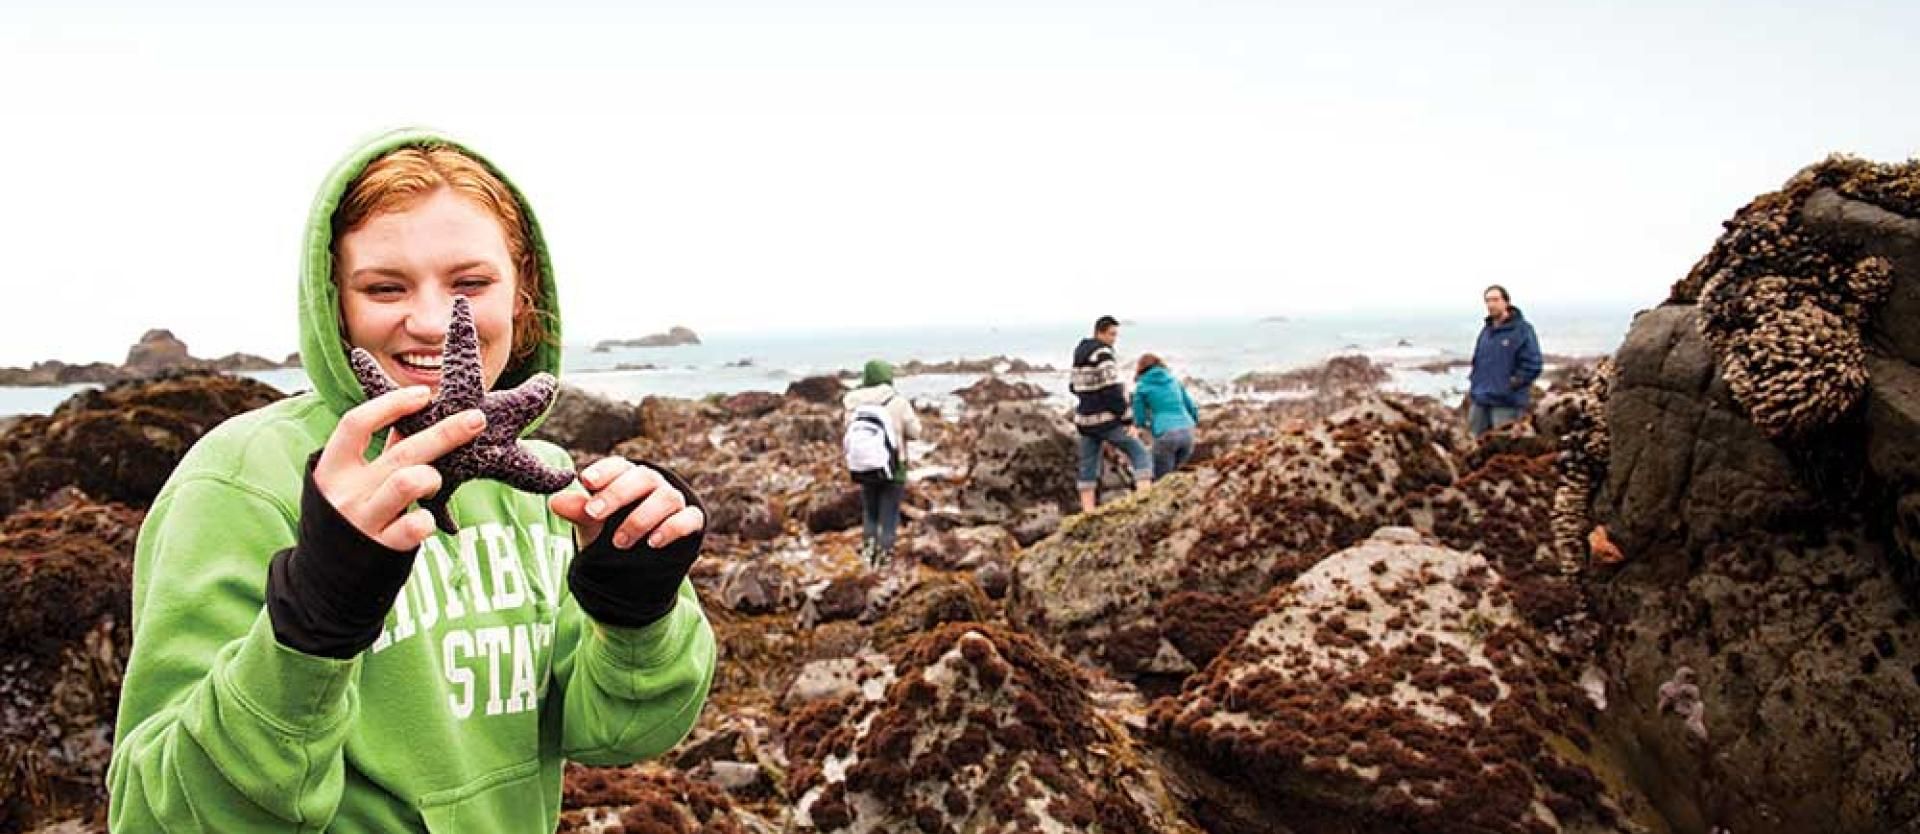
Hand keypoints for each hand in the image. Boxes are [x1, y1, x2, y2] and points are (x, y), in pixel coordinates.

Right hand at [314, 386, 485, 550]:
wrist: (324, 579)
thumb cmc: (347, 518)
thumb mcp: (351, 482)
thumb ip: (381, 452)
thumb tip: (416, 415)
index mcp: (332, 468)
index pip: (356, 423)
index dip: (390, 404)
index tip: (424, 393)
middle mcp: (345, 492)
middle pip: (401, 451)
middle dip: (445, 432)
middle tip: (476, 419)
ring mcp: (363, 521)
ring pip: (408, 483)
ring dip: (431, 477)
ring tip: (433, 482)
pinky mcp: (382, 548)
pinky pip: (416, 525)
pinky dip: (428, 520)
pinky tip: (426, 521)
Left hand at [549, 457, 705, 549]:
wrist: (637, 561)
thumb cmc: (611, 530)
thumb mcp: (592, 523)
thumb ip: (579, 511)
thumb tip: (556, 502)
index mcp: (627, 477)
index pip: (620, 465)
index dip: (604, 471)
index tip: (585, 481)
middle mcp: (653, 484)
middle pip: (643, 478)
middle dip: (617, 494)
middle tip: (593, 513)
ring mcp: (674, 501)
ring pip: (666, 498)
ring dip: (641, 518)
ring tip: (618, 541)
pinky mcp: (691, 521)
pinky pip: (689, 518)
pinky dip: (671, 528)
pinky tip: (653, 543)